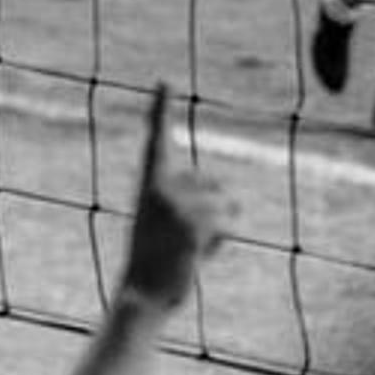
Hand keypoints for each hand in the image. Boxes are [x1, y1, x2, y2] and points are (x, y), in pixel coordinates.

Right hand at [119, 84, 234, 309]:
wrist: (141, 293)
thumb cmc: (152, 262)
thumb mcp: (164, 225)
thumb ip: (187, 203)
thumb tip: (233, 204)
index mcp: (149, 184)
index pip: (156, 141)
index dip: (161, 110)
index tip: (164, 81)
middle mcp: (162, 187)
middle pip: (215, 184)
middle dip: (214, 210)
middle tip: (181, 239)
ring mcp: (179, 204)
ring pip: (227, 204)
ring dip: (219, 229)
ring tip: (188, 248)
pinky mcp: (195, 224)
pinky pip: (229, 224)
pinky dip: (221, 242)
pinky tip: (197, 255)